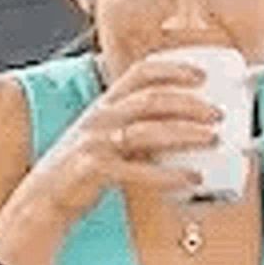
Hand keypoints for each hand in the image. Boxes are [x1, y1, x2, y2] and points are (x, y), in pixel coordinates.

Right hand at [30, 58, 222, 220]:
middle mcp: (101, 116)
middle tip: (219, 114)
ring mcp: (95, 141)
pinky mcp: (93, 170)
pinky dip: (168, 174)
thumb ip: (140, 126)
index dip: (174, 69)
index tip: (203, 75)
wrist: (44, 195)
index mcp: (107, 103)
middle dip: (189, 103)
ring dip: (185, 133)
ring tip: (213, 139)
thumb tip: (189, 128)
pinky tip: (191, 178)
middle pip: (151, 99)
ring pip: (147, 131)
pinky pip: (137, 170)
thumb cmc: (86, 164)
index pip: (141, 72)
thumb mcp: (109, 135)